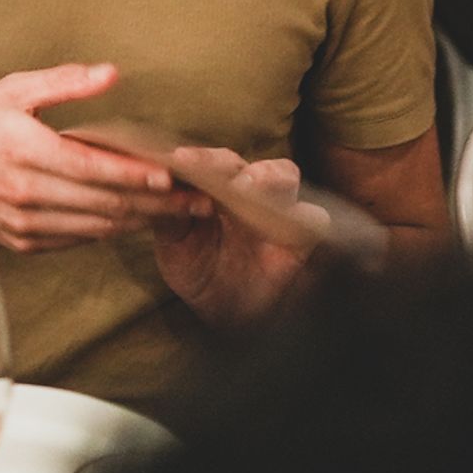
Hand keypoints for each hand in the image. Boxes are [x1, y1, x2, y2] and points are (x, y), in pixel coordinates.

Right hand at [0, 64, 202, 254]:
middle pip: (104, 203)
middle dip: (156, 204)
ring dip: (141, 221)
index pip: (91, 168)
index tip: (171, 175)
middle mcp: (25, 192)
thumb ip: (63, 82)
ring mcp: (25, 223)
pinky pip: (79, 239)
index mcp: (23, 149)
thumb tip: (111, 74)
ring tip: (179, 214)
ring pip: (97, 227)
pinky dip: (112, 230)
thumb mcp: (10, 90)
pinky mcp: (26, 243)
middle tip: (197, 201)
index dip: (135, 175)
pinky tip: (137, 219)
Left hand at [149, 146, 313, 329]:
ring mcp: (276, 208)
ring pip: (284, 175)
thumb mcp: (174, 246)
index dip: (195, 158)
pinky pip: (313, 218)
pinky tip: (289, 219)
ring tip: (248, 186)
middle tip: (208, 172)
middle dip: (225, 165)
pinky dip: (307, 215)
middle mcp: (246, 189)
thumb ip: (168, 216)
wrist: (225, 314)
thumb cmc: (197, 270)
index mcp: (213, 186)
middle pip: (241, 163)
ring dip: (268, 177)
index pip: (207, 162)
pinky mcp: (301, 235)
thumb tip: (159, 184)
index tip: (177, 159)